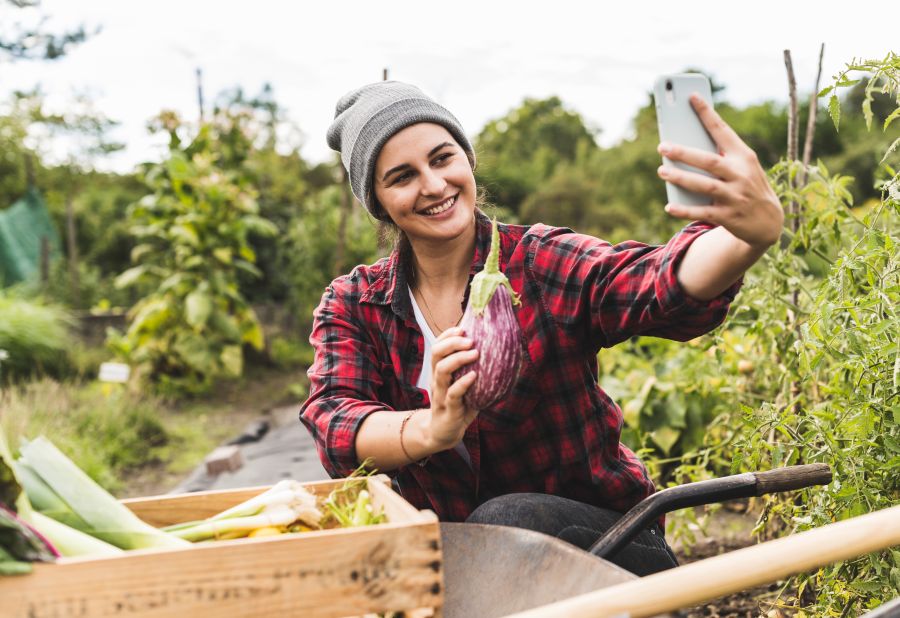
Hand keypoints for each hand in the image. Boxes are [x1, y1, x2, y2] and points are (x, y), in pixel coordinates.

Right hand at [427, 326, 478, 449]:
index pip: (438, 346)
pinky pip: (453, 394)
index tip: (462, 328)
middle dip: (452, 343)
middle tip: (471, 340)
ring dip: (458, 359)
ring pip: (441, 371)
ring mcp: (440, 394)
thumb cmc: (458, 405)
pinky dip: (463, 384)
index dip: (447, 335)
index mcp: (439, 371)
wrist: (444, 433)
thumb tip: (503, 353)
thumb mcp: (464, 385)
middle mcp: (437, 380)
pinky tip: (475, 376)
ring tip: (475, 353)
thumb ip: (475, 370)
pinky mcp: (447, 410)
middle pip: (436, 354)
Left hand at [657, 94, 783, 248]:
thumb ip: (720, 155)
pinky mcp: (729, 217)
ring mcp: (735, 196)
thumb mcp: (742, 167)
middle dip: (685, 153)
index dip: (707, 114)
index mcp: (744, 156)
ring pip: (705, 185)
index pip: (723, 131)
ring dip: (681, 178)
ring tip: (662, 171)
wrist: (769, 222)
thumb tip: (684, 144)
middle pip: (710, 161)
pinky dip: (685, 210)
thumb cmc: (747, 185)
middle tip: (663, 146)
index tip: (691, 97)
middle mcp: (741, 174)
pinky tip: (669, 206)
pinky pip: (703, 212)